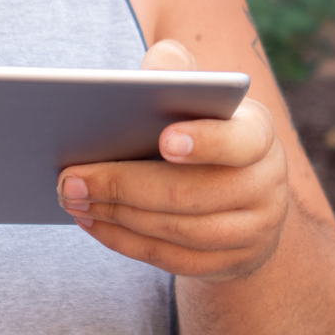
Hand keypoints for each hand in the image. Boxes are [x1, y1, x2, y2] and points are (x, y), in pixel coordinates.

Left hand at [57, 40, 288, 280]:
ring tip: (70, 198)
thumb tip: (145, 75)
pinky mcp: (232, 264)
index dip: (205, 142)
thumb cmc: (198, 122)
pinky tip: (90, 221)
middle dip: (121, 185)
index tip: (164, 140)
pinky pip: (173, 260)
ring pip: (177, 230)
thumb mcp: (195, 92)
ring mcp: (254, 231)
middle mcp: (265, 186)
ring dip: (116, 215)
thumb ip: (173, 70)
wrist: (238, 186)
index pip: (239, 141)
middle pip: (190, 193)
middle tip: (68, 178)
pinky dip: (125, 241)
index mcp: (257, 134)